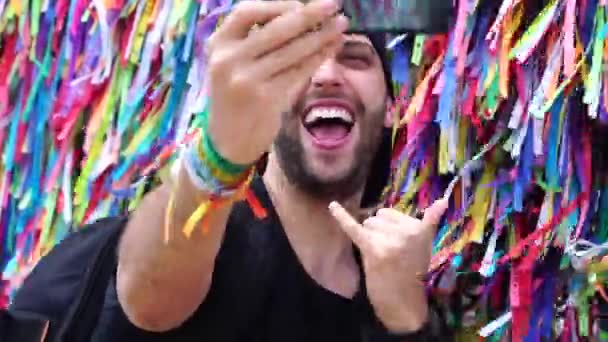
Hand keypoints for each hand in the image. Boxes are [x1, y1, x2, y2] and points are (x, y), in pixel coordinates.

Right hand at [204, 0, 347, 164]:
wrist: (228, 138)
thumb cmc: (236, 94)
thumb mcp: (233, 62)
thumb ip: (255, 38)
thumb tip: (302, 13)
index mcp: (218, 44)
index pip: (246, 12)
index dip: (277, 5)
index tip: (302, 3)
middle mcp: (229, 59)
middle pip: (276, 29)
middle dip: (309, 15)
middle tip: (334, 4)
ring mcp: (247, 80)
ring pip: (292, 51)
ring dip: (321, 36)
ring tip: (341, 26)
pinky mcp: (266, 98)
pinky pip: (298, 72)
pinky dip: (318, 57)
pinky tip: (331, 48)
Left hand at [329, 199, 447, 332]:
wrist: (403, 301)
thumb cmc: (412, 271)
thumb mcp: (425, 245)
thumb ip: (429, 222)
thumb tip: (442, 200)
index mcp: (420, 229)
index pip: (393, 214)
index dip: (390, 226)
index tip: (394, 243)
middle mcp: (407, 231)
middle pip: (379, 216)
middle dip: (380, 230)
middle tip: (389, 252)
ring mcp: (389, 240)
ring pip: (368, 222)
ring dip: (370, 236)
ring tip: (381, 255)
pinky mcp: (373, 248)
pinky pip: (354, 227)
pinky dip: (341, 216)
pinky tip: (332, 205)